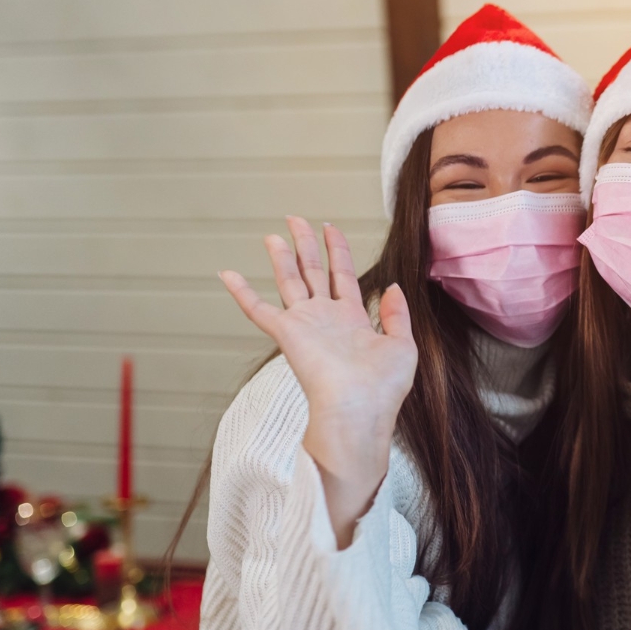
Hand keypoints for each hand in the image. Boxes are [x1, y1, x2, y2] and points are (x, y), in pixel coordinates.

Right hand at [219, 217, 416, 547]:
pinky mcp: (287, 334)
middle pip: (312, 272)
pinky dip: (241, 292)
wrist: (360, 410)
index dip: (337, 250)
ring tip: (273, 234)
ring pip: (289, 281)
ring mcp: (305, 325)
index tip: (329, 227)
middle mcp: (325, 319)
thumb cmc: (383, 389)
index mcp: (352, 320)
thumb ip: (397, 315)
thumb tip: (393, 287)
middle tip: (295, 219)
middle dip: (305, 244)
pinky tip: (227, 273)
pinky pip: (258, 309)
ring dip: (280, 257)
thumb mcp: (403, 345)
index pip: (342, 276)